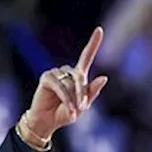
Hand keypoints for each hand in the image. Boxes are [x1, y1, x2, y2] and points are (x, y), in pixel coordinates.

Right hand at [21, 27, 108, 144]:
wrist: (47, 122)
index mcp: (77, 76)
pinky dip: (66, 98)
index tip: (100, 29)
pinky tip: (68, 107)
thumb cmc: (65, 114)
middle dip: (82, 93)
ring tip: (72, 110)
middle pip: (80, 76)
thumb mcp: (82, 106)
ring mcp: (55, 73)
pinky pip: (60, 86)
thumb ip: (92, 92)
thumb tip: (104, 77)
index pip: (86, 56)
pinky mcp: (46, 78)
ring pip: (70, 83)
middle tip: (82, 108)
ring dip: (73, 98)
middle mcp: (66, 71)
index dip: (93, 43)